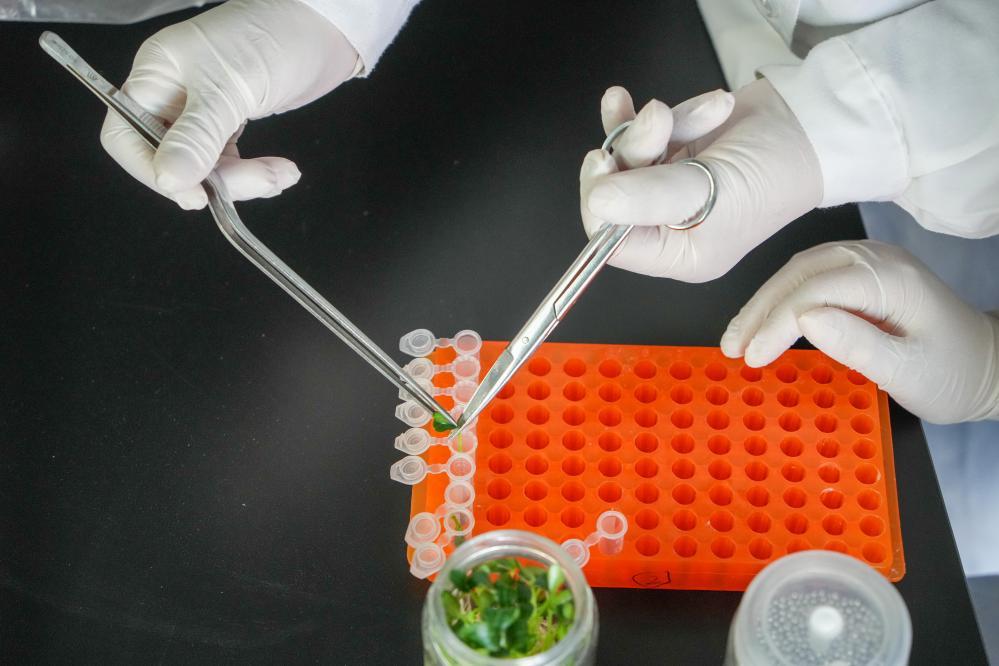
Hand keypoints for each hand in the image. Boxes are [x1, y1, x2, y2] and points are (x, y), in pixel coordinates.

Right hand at [100, 0, 358, 208]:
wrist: (322, 28)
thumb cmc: (271, 38)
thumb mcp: (229, 88)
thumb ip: (197, 137)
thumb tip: (167, 180)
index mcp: (154, 76)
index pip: (125, 137)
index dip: (151, 171)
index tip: (194, 195)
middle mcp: (171, 95)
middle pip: (169, 160)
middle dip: (214, 179)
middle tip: (257, 182)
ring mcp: (201, 109)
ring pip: (204, 168)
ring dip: (243, 181)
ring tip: (281, 174)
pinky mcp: (230, 121)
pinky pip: (228, 163)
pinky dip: (254, 175)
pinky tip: (282, 172)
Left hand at [580, 79, 821, 281]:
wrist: (812, 123)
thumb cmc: (776, 169)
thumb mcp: (712, 189)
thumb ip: (651, 197)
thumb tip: (598, 202)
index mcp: (679, 254)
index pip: (613, 243)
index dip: (600, 204)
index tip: (602, 164)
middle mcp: (669, 226)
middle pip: (616, 194)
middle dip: (631, 151)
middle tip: (657, 122)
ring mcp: (667, 187)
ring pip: (626, 157)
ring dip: (648, 127)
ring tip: (681, 111)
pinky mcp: (670, 153)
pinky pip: (635, 134)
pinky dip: (638, 116)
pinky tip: (624, 99)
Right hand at [721, 240, 998, 423]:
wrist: (989, 365)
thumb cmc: (952, 375)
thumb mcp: (908, 372)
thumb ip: (857, 345)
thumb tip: (803, 319)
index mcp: (891, 279)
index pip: (815, 290)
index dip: (775, 322)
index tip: (751, 359)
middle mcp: (877, 258)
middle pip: (800, 273)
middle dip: (759, 310)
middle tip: (731, 348)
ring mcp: (869, 260)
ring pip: (799, 271)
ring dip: (763, 303)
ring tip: (738, 338)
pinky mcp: (861, 272)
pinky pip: (809, 276)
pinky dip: (780, 299)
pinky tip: (764, 322)